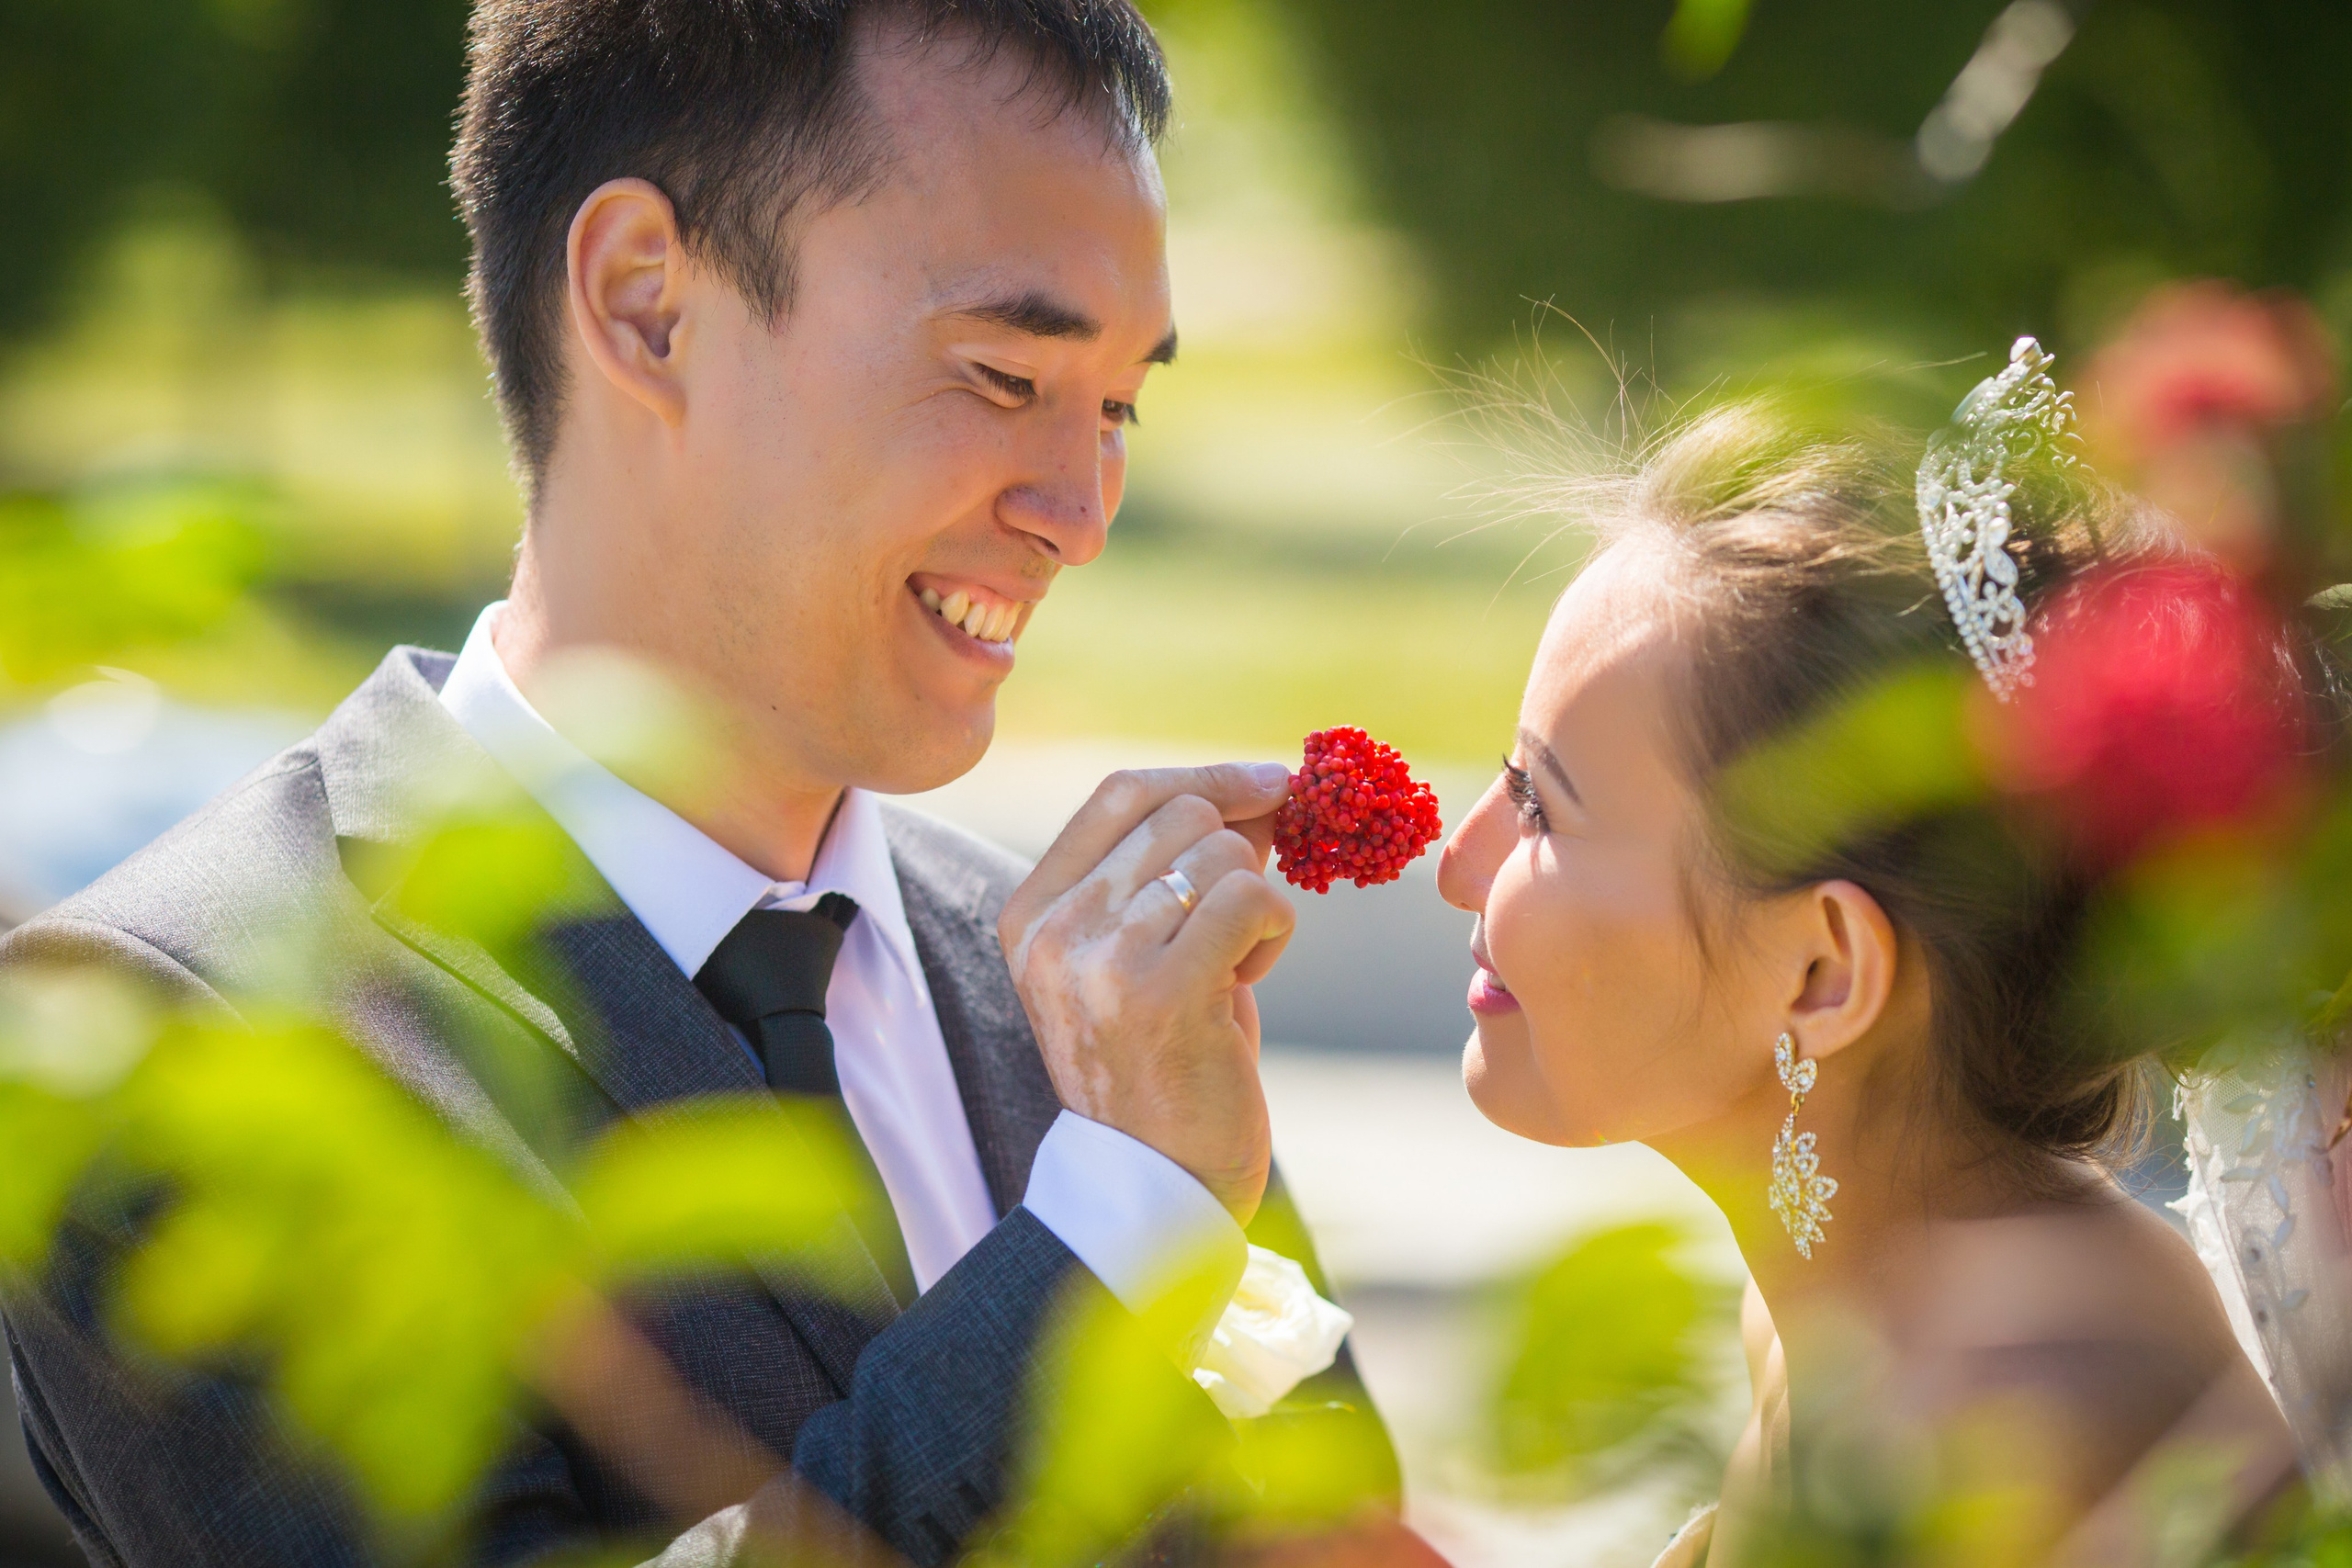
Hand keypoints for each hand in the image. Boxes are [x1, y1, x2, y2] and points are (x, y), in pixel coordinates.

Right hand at [999, 763, 1295, 1223]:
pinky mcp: (1160, 993)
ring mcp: (1100, 959)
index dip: (1205, 776)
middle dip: (1239, 855)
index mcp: (1031, 911)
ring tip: (1228, 969)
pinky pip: (1251, 898)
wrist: (1158, 1185)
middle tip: (1240, 924)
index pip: (1122, 791)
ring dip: (1253, 903)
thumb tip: (1261, 786)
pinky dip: (1273, 931)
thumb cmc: (1166, 1062)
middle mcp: (1053, 929)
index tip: (1268, 784)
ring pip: (1222, 854)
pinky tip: (1245, 982)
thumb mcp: (1144, 951)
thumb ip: (1178, 867)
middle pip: (1181, 814)